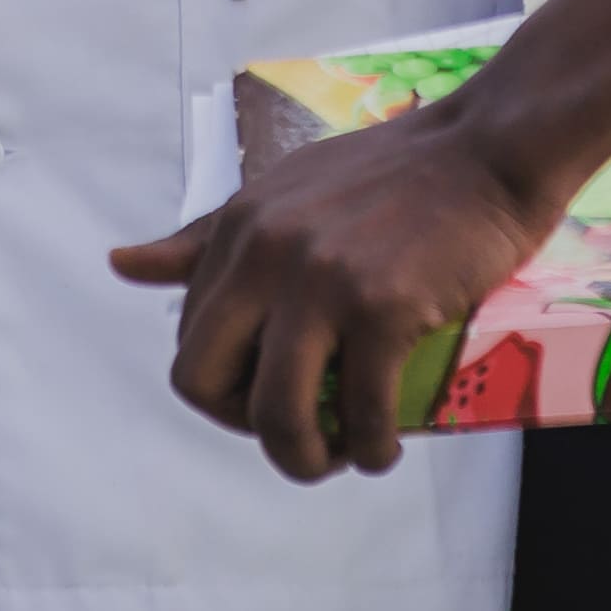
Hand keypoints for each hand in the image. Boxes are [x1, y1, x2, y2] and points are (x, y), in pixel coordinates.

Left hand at [113, 105, 565, 480]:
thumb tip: (121, 264)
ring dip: (305, 460)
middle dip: (245, 431)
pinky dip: (371, 449)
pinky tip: (386, 447)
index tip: (272, 398)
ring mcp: (324, 280)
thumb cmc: (394, 173)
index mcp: (238, 228)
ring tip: (340, 458)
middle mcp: (267, 252)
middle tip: (299, 437)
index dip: (226, 390)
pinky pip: (361, 413)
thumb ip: (206, 236)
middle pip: (204, 383)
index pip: (190, 341)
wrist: (489, 150)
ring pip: (277, 415)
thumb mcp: (283, 191)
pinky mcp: (384, 306)